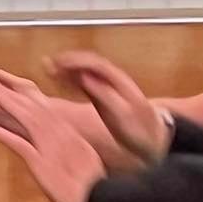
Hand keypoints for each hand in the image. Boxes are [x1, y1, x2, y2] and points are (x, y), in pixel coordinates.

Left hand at [0, 88, 108, 201]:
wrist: (97, 200)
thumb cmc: (95, 188)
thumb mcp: (87, 164)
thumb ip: (75, 153)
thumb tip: (69, 153)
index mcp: (71, 136)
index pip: (50, 113)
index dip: (34, 100)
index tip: (22, 90)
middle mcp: (60, 136)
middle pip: (36, 110)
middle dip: (18, 96)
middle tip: (1, 84)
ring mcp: (49, 148)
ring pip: (26, 121)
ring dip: (8, 107)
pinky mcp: (39, 162)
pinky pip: (18, 144)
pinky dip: (3, 134)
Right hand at [51, 51, 171, 160]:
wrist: (154, 141)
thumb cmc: (141, 130)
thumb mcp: (124, 115)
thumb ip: (105, 95)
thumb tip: (86, 78)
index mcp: (120, 82)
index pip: (95, 63)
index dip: (76, 61)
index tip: (59, 63)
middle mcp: (113, 81)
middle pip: (88, 64)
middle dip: (68, 62)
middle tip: (48, 65)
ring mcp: (108, 88)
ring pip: (85, 72)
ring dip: (67, 70)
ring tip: (49, 69)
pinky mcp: (103, 97)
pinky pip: (85, 84)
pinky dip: (70, 81)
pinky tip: (59, 82)